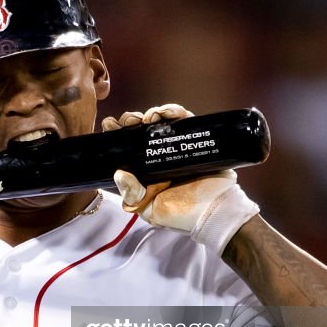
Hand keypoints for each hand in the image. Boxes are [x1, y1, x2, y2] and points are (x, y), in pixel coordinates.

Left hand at [102, 104, 259, 255]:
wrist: (216, 212)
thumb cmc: (182, 215)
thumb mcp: (150, 210)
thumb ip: (132, 195)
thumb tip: (119, 173)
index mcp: (144, 171)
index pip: (126, 148)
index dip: (117, 134)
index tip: (110, 125)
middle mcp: (159, 156)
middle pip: (141, 130)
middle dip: (131, 120)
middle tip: (128, 120)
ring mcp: (177, 146)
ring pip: (160, 122)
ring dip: (151, 114)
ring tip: (148, 118)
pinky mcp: (194, 138)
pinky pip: (183, 120)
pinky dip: (173, 111)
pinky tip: (165, 114)